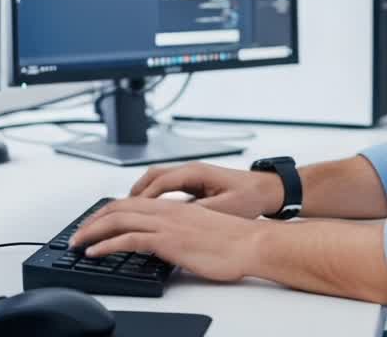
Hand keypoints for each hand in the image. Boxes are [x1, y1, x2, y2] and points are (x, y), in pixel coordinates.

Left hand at [70, 197, 265, 281]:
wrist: (250, 243)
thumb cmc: (231, 241)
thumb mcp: (198, 232)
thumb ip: (178, 232)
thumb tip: (165, 244)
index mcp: (172, 206)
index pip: (130, 203)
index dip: (107, 212)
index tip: (93, 223)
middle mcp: (165, 210)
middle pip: (118, 208)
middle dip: (92, 221)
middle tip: (76, 234)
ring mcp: (165, 223)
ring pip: (117, 220)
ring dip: (91, 232)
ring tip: (76, 243)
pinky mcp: (167, 240)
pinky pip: (127, 239)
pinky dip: (105, 245)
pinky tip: (93, 252)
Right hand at [129, 162, 283, 218]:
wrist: (267, 190)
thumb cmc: (250, 196)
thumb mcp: (224, 207)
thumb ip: (199, 210)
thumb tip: (176, 217)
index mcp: (195, 172)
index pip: (159, 182)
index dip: (141, 197)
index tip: (127, 210)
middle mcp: (190, 170)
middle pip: (152, 177)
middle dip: (134, 193)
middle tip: (119, 210)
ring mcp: (191, 176)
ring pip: (157, 180)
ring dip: (142, 194)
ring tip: (128, 211)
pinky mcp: (194, 183)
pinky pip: (166, 187)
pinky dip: (153, 196)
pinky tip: (148, 211)